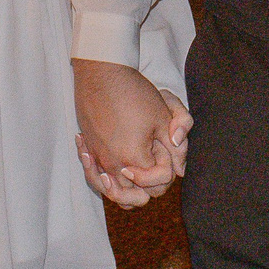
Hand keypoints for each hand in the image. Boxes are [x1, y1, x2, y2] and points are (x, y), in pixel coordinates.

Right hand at [73, 59, 183, 207]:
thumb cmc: (134, 93)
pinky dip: (103, 180)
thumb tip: (179, 171)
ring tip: (136, 184)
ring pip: (113, 191)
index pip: (157, 183)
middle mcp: (113, 164)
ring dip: (127, 191)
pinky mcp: (89, 148)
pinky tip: (109, 173)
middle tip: (156, 165)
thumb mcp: (163, 118)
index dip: (167, 171)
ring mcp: (97, 158)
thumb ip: (175, 148)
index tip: (165, 152)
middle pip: (136, 195)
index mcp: (134, 159)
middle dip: (150, 183)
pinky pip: (95, 176)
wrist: (102, 73)